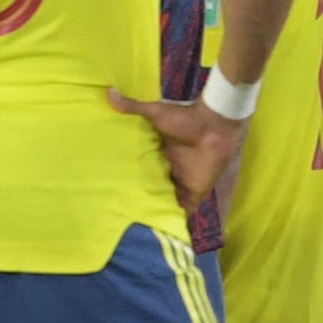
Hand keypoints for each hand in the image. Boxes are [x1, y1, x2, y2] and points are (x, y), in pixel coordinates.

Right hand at [106, 86, 244, 214]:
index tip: (111, 187)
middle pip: (152, 187)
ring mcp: (182, 182)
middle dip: (140, 197)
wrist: (214, 126)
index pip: (142, 169)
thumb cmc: (186, 119)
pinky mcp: (194, 192)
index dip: (130, 178)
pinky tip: (162, 232)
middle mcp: (169, 169)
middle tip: (118, 210)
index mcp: (159, 153)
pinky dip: (176, 219)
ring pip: (165, 200)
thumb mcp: (155, 113)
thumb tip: (108, 91)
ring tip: (134, 227)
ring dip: (155, 210)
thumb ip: (133, 107)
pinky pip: (184, 209)